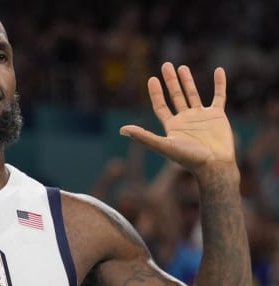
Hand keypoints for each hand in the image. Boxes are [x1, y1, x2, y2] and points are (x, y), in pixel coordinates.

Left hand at [120, 62, 234, 173]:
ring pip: (193, 95)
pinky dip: (219, 84)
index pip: (161, 106)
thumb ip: (143, 136)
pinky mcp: (218, 116)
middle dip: (170, 81)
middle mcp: (185, 120)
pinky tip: (219, 71)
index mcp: (172, 126)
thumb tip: (121, 129)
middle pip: (175, 96)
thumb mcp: (164, 145)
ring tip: (182, 67)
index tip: (152, 79)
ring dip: (187, 81)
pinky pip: (219, 96)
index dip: (156, 93)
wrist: (214, 165)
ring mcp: (201, 117)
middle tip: (166, 65)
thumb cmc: (189, 158)